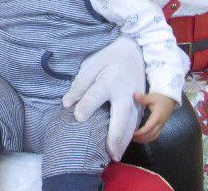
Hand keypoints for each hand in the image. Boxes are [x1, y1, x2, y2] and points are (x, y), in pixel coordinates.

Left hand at [62, 36, 144, 161]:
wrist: (134, 52)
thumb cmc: (108, 59)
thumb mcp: (91, 65)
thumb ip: (79, 85)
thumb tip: (67, 103)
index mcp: (110, 79)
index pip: (96, 95)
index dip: (86, 106)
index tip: (77, 117)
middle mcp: (125, 92)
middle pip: (122, 116)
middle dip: (115, 135)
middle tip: (108, 152)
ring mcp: (136, 100)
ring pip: (132, 124)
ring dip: (124, 141)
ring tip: (115, 156)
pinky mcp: (140, 104)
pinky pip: (136, 123)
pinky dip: (130, 136)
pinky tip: (122, 147)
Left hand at [131, 92, 175, 142]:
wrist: (170, 98)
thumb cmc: (161, 97)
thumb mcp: (152, 96)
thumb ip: (143, 98)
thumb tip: (134, 95)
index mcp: (157, 117)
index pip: (148, 128)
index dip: (140, 133)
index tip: (132, 133)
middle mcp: (160, 123)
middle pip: (151, 135)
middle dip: (141, 138)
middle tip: (131, 138)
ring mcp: (162, 125)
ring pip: (154, 136)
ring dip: (145, 140)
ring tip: (136, 139)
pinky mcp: (162, 125)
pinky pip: (156, 135)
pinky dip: (149, 138)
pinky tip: (143, 138)